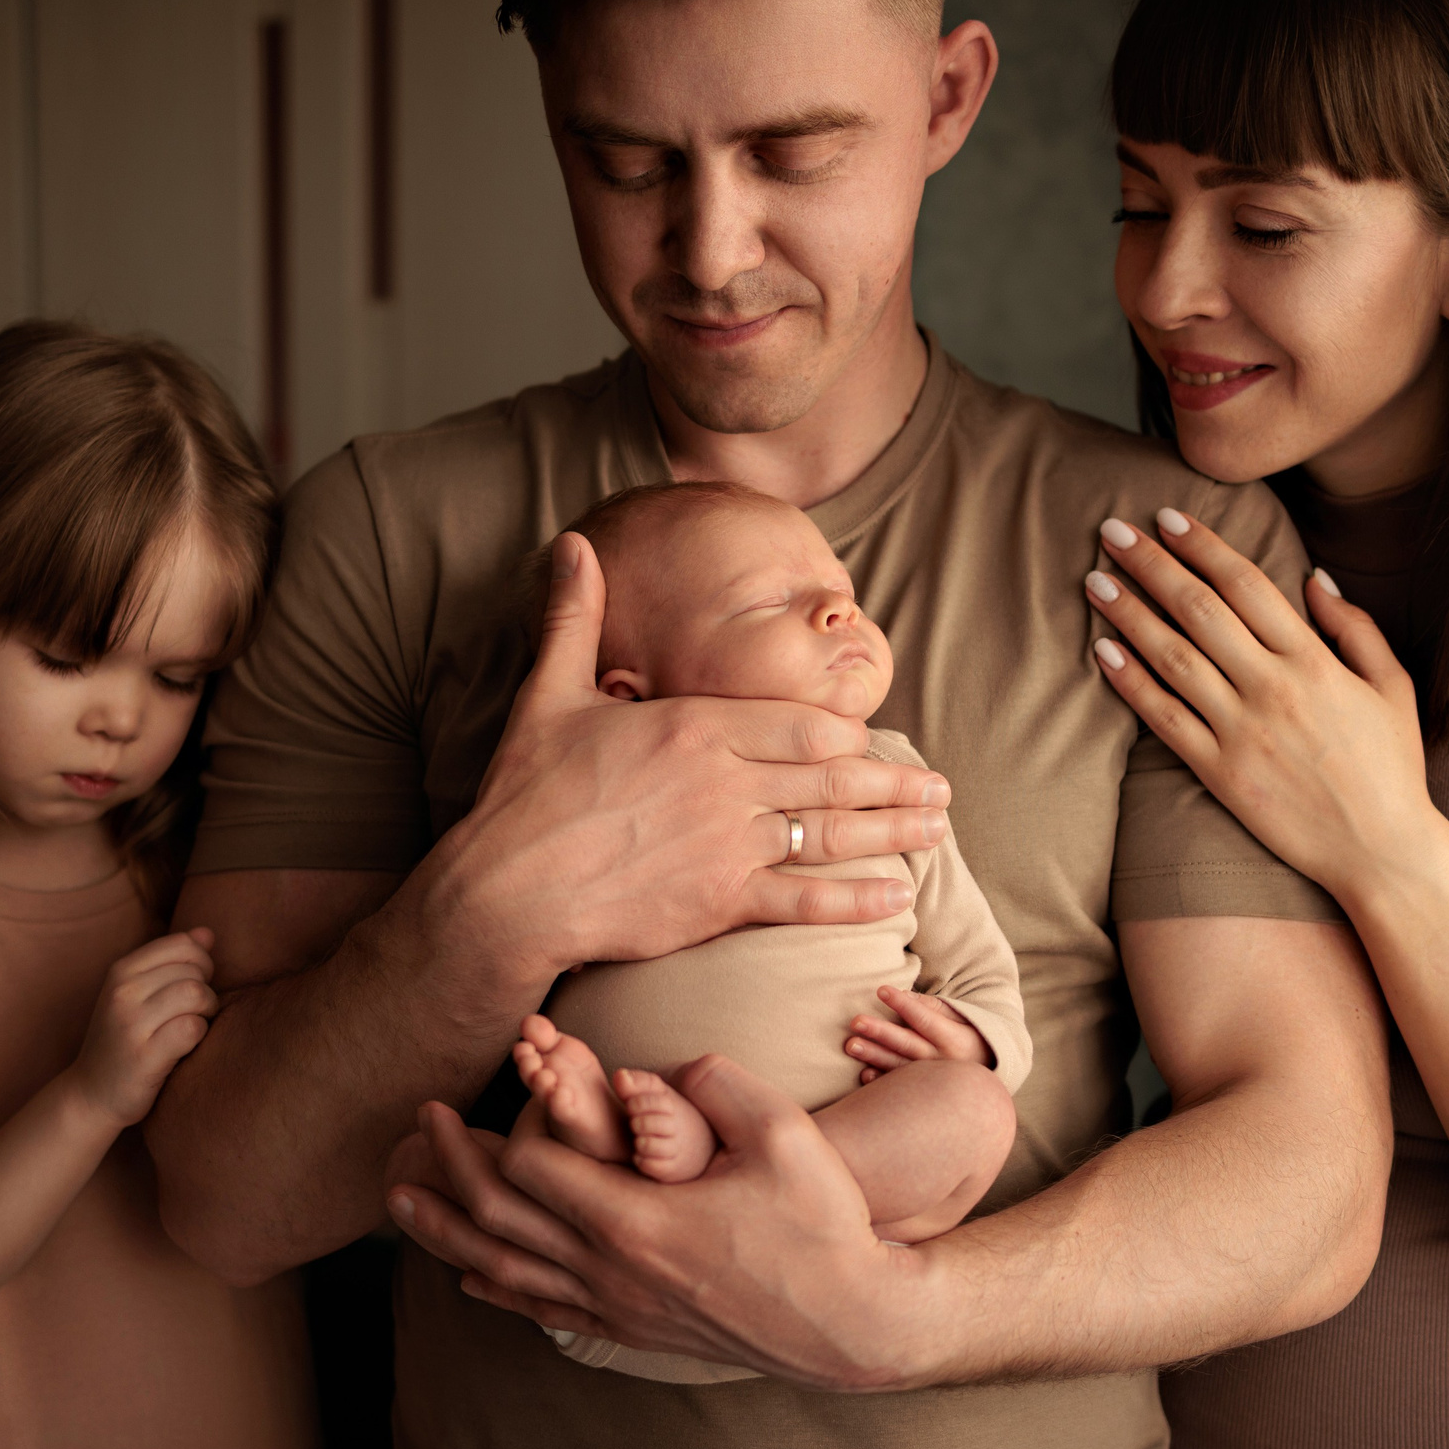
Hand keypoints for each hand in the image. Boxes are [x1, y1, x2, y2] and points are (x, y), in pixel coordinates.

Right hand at [69, 927, 217, 1127]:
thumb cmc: (124, 1040)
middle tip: (194, 1013)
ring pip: (195, 995)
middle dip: (206, 991)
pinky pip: (192, 1028)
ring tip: (193, 1026)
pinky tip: (185, 1046)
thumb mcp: (138, 993)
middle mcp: (123, 992)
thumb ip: (173, 960)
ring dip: (206, 1012)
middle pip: (193, 972)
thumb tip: (208, 933)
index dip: (202, 963)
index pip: (183, 944)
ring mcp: (131, 1024)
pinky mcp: (143, 1056)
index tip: (195, 984)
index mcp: (121, 971)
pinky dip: (199, 1036)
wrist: (91, 1095)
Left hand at [384, 1056, 942, 1390]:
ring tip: (400, 1200)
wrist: (852, 1322)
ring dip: (444, 1233)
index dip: (501, 1124)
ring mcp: (616, 1306)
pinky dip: (493, 1288)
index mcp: (636, 1219)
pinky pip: (541, 1310)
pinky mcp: (631, 1328)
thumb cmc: (823, 1224)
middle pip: (495, 1220)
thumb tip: (654, 1066)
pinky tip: (465, 1276)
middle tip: (417, 1124)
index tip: (486, 1085)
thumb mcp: (783, 1134)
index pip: (529, 1170)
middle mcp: (610, 1269)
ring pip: (502, 1272)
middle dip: (447, 1168)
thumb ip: (715, 1082)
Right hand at [432, 533, 952, 987]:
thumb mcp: (550, 693)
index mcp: (695, 726)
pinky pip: (805, 902)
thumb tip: (572, 545)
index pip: (800, 724)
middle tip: (941, 788)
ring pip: (830, 833)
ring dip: (892, 831)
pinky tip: (896, 898)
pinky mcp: (719, 903)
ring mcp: (728, 844)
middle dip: (894, 782)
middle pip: (833, 776)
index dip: (846, 735)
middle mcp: (725, 781)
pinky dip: (855, 901)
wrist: (507, 889)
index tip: (873, 741)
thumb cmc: (525, 795)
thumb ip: (574, 619)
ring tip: (936, 830)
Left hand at [846, 986, 992, 1081]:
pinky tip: (864, 1074)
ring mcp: (932, 1081)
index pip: (924, 1019)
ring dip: (874, 1056)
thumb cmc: (970, 1039)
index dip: (903, 1005)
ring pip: (899, 1067)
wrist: (987, 1076)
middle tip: (856, 1021)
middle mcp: (943, 1062)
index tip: (881, 990)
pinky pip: (900, 1089)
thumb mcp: (963, 1019)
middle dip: (881, 1032)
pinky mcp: (922, 1093)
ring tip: (851, 1045)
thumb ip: (935, 1007)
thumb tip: (906, 995)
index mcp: (954, 1040)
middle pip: (907, 1043)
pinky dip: (882, 1081)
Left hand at [1085, 509, 1438, 895]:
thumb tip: (1313, 576)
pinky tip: (1101, 650)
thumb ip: (1355, 626)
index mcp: (1314, 660)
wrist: (1382, 851)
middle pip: (1199, 610)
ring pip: (1172, 657)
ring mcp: (1242, 731)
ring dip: (1129, 614)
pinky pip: (1164, 719)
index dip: (1202, 545)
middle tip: (1113, 531)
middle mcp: (1274, 688)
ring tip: (1095, 581)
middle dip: (1152, 565)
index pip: (1246, 584)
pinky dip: (1130, 682)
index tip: (1167, 518)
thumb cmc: (1391, 767)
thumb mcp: (1392, 686)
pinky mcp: (1219, 773)